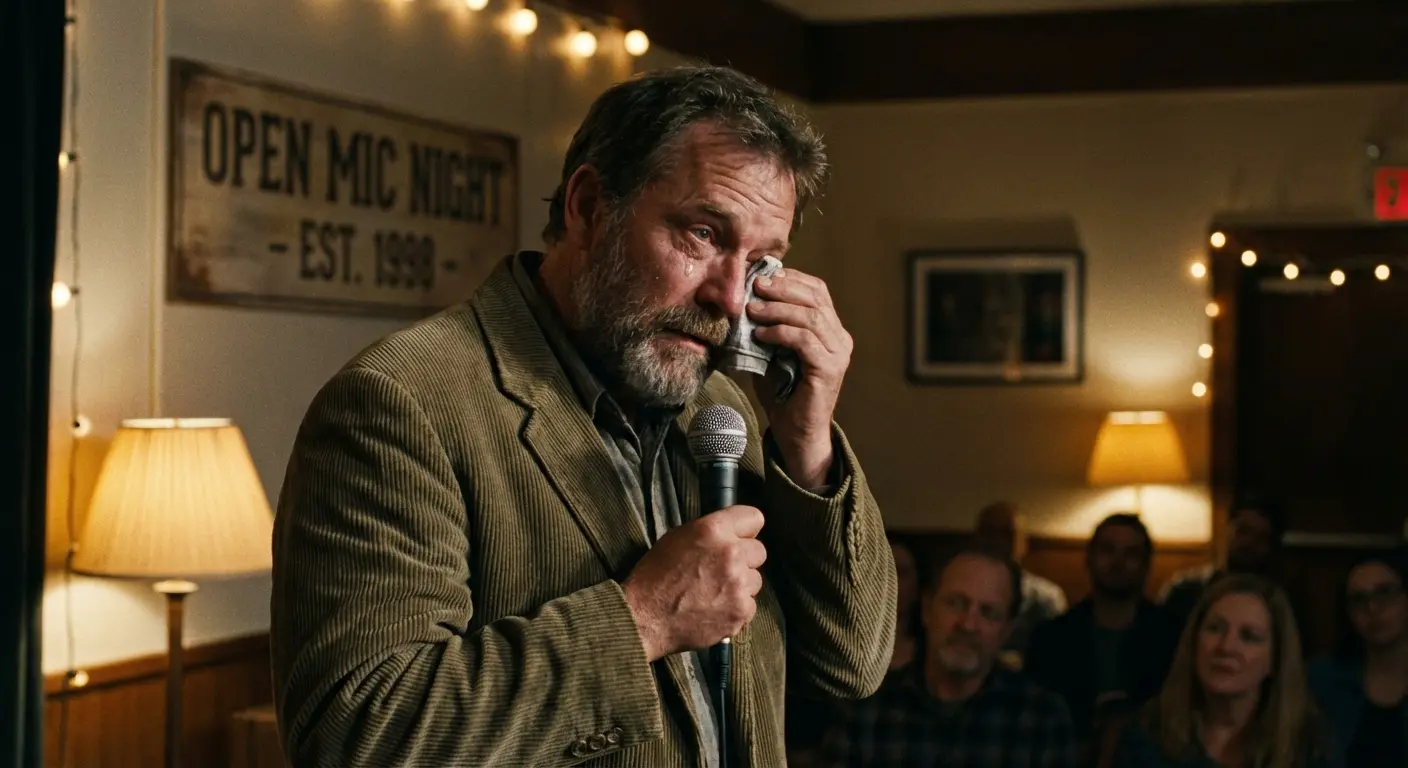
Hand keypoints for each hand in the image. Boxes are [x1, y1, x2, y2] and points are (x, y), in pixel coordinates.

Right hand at [622, 505, 766, 661]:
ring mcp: (739, 583)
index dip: (745, 529)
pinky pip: (750, 605)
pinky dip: (736, 609)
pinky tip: (715, 610)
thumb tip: (731, 534)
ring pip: (756, 580)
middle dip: (744, 560)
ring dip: (740, 586)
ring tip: (715, 593)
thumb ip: (709, 533)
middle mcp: (731, 553)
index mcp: (713, 530)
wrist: (644, 618)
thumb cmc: (654, 577)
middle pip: (759, 551)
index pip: (753, 517)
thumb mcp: (676, 539)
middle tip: (722, 570)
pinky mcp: (741, 610)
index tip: (740, 538)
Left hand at [747, 267, 851, 486]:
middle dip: (783, 287)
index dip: (791, 278)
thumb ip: (770, 326)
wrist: (796, 432)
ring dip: (778, 309)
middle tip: (755, 285)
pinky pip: (804, 340)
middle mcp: (840, 339)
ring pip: (810, 316)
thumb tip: (748, 298)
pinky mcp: (829, 369)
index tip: (763, 275)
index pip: (818, 291)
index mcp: (832, 330)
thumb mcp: (773, 350)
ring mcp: (838, 354)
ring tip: (753, 309)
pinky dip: (780, 332)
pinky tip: (760, 334)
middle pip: (815, 298)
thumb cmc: (783, 393)